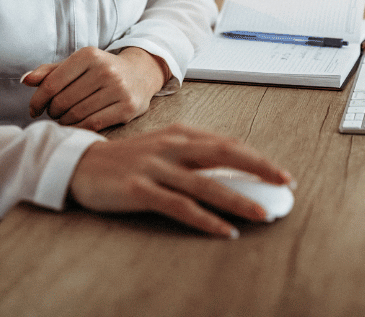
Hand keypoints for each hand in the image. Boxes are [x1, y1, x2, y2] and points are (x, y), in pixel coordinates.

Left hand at [22, 46, 168, 130]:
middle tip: (53, 113)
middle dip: (52, 111)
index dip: (37, 100)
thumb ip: (51, 71)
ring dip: (64, 121)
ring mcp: (118, 89)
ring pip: (76, 114)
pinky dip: (79, 128)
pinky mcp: (128, 107)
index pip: (52, 83)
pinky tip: (76, 125)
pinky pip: (93, 124)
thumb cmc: (101, 69)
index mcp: (89, 55)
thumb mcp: (78, 64)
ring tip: (64, 118)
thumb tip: (25, 80)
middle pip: (62, 101)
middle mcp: (105, 70)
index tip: (34, 109)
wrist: (141, 73)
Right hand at [68, 124, 292, 236]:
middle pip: (224, 154)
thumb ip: (194, 156)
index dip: (257, 158)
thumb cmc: (128, 160)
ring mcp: (156, 167)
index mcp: (181, 133)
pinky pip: (180, 206)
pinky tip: (224, 230)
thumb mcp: (163, 149)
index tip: (280, 174)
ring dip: (238, 199)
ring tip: (262, 213)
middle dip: (258, 168)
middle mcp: (172, 145)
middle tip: (284, 184)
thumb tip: (233, 174)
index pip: (228, 144)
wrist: (79, 164)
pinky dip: (205, 220)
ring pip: (206, 183)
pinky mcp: (140, 189)